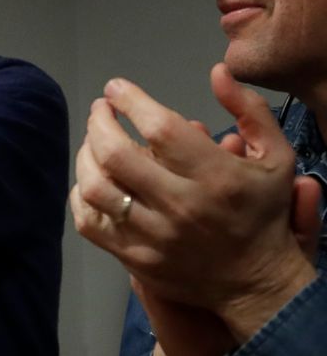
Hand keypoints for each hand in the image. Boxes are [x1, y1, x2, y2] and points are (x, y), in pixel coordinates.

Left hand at [70, 63, 317, 342]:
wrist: (257, 282)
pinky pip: (89, 222)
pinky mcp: (134, 258)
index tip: (116, 89)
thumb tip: (217, 72)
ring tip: (93, 141)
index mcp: (215, 176)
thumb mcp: (276, 157)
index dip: (130, 101)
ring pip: (96, 188)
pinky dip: (80, 195)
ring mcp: (153, 235)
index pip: (160, 128)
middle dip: (99, 123)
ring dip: (85, 156)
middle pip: (116, 155)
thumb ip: (250, 110)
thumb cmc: (262, 211)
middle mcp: (180, 206)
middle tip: (100, 111)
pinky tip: (90, 178)